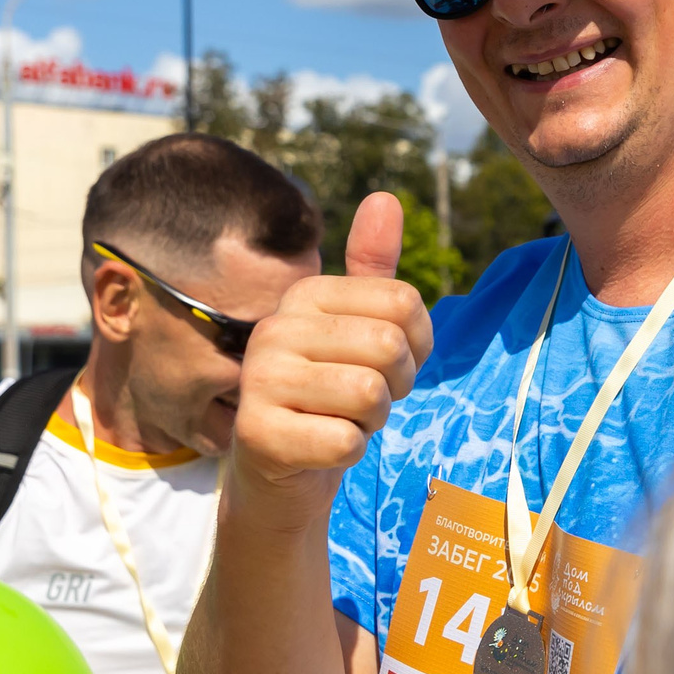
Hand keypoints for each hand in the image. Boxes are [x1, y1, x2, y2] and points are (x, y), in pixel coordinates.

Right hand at [229, 193, 433, 525]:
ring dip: (370, 422)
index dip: (415, 346)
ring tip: (339, 421)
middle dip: (394, 387)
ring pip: (369, 395)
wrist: (280, 476)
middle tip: (363, 401)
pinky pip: (345, 442)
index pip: (405, 303)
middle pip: (389, 347)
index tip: (382, 366)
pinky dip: (347, 453)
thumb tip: (385, 198)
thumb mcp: (356, 331)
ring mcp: (259, 380)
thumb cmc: (329, 398)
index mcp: (304, 294)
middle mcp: (274, 328)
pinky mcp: (258, 434)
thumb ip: (372, 272)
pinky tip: (318, 449)